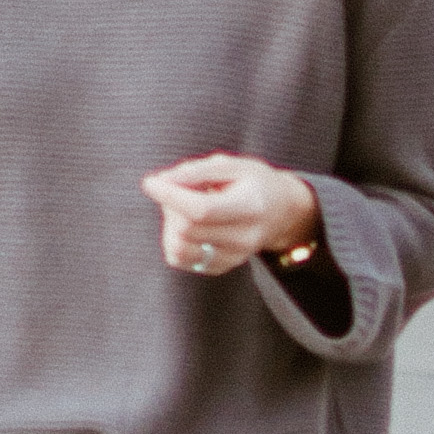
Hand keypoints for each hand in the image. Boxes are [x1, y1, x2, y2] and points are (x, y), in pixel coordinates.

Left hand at [145, 154, 318, 277]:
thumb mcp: (232, 165)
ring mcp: (233, 257)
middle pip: (187, 228)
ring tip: (184, 208)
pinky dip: (174, 239)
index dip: (171, 196)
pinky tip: (188, 224)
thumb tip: (161, 182)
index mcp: (250, 206)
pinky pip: (179, 259)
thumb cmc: (253, 182)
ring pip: (178, 248)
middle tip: (178, 188)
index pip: (201, 209)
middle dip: (171, 205)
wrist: (281, 211)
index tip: (151, 182)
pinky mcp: (220, 267)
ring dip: (170, 224)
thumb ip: (196, 172)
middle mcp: (244, 238)